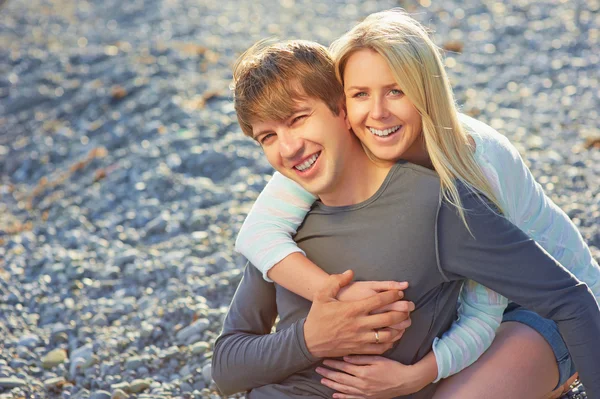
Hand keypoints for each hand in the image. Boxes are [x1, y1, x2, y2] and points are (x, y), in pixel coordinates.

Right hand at [303, 270, 408, 357]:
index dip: (392, 295)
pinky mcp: (360, 349)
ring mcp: (361, 338)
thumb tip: (350, 272)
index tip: (399, 292)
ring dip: (399, 328)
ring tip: (405, 322)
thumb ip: (336, 281)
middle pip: (388, 318)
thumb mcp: (322, 295)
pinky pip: (381, 347)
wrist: (310, 341)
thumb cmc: (317, 316)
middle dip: (402, 311)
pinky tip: (394, 336)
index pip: (378, 301)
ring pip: (387, 334)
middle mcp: (359, 324)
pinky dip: (391, 342)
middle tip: (409, 307)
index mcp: (352, 309)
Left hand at [316, 355, 431, 398]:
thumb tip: (345, 357)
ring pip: (344, 389)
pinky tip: (335, 395)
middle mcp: (362, 383)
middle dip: (329, 373)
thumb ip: (361, 358)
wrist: (405, 381)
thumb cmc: (392, 367)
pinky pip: (352, 398)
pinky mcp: (368, 398)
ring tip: (323, 380)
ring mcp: (364, 392)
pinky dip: (342, 397)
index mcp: (363, 372)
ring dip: (332, 384)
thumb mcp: (377, 358)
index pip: (344, 367)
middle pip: (341, 378)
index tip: (324, 359)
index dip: (333, 363)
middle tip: (318, 370)